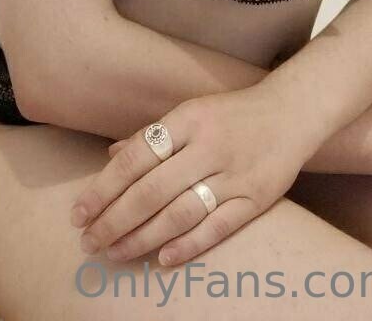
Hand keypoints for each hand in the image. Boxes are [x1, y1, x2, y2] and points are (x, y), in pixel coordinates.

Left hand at [69, 84, 317, 266]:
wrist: (292, 111)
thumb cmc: (233, 113)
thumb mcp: (191, 112)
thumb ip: (153, 135)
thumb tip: (112, 156)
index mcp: (189, 120)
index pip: (136, 157)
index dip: (104, 187)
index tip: (79, 212)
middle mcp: (209, 146)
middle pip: (152, 190)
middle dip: (115, 220)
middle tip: (90, 242)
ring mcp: (234, 174)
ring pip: (180, 213)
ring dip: (143, 237)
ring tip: (115, 253)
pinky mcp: (256, 198)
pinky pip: (218, 227)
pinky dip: (188, 246)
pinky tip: (162, 259)